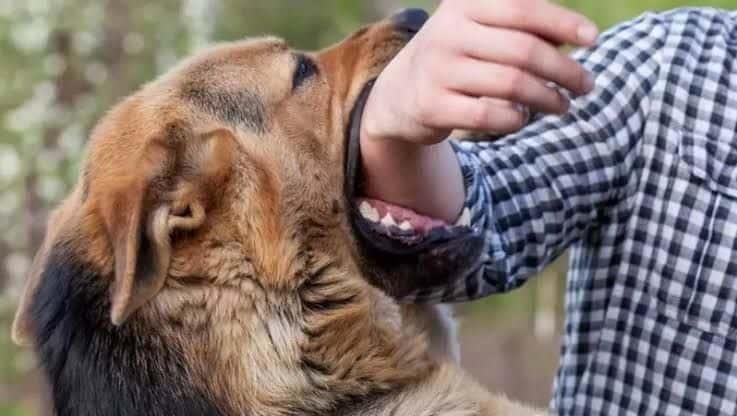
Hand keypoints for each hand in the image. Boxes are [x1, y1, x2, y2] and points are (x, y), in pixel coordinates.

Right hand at [358, 0, 598, 222]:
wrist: (399, 94)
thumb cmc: (458, 56)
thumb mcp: (481, 29)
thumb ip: (524, 27)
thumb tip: (578, 37)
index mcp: (464, 5)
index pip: (523, 9)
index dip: (563, 23)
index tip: (594, 40)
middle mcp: (448, 32)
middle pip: (524, 51)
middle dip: (564, 70)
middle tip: (586, 85)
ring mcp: (438, 70)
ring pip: (512, 85)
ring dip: (548, 98)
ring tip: (563, 105)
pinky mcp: (432, 106)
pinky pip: (490, 115)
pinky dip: (516, 119)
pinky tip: (524, 118)